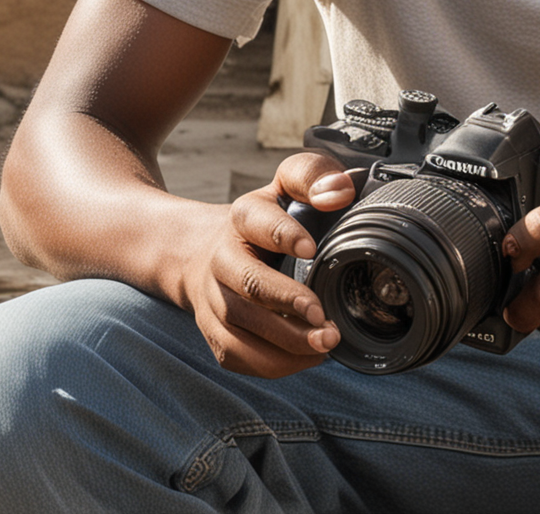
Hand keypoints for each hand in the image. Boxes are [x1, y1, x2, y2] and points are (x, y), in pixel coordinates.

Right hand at [175, 151, 357, 376]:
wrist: (200, 250)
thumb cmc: (261, 219)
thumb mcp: (284, 184)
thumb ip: (312, 176)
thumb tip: (338, 192)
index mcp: (242, 218)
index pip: (258, 221)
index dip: (284, 234)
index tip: (312, 248)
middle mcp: (222, 260)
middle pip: (249, 284)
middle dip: (288, 302)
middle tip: (324, 317)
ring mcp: (213, 300)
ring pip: (240, 329)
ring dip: (285, 342)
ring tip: (325, 343)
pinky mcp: (213, 332)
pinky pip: (237, 356)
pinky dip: (273, 364)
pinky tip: (307, 357)